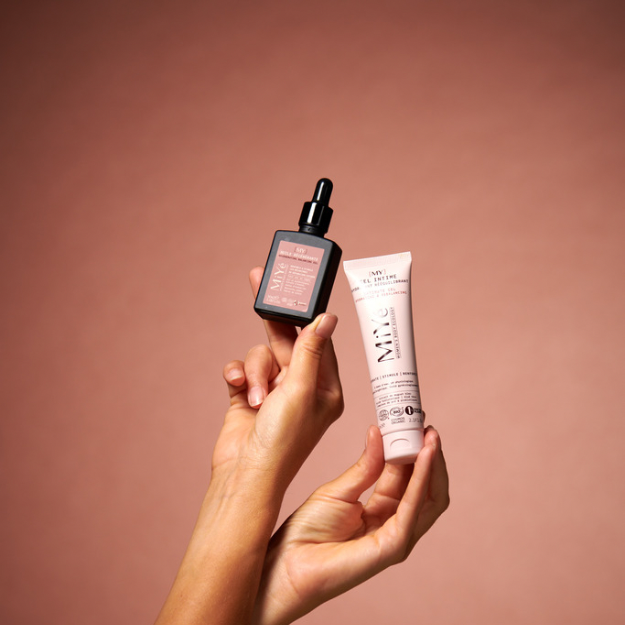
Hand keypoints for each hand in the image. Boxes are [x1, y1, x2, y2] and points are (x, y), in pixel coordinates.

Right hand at [213, 267, 343, 490]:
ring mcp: (274, 392)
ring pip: (262, 355)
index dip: (305, 312)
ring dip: (256, 371)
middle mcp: (301, 388)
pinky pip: (242, 369)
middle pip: (288, 341)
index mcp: (325, 387)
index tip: (294, 287)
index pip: (318, 339)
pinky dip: (238, 375)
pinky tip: (237, 388)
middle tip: (259, 280)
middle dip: (273, 321)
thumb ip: (310, 350)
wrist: (243, 475)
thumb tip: (328, 317)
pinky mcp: (248, 396)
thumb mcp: (300, 390)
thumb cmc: (281, 441)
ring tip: (256, 395)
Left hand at [253, 425, 449, 624]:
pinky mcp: (394, 546)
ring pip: (429, 496)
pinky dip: (421, 480)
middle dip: (429, 454)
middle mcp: (396, 522)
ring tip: (430, 435)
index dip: (412, 447)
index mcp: (382, 508)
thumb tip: (379, 432)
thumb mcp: (339, 489)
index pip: (407, 474)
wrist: (287, 563)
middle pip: (425, 485)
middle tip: (427, 425)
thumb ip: (365, 466)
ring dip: (432, 464)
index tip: (414, 420)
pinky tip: (422, 456)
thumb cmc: (308, 531)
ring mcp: (398, 536)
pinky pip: (414, 508)